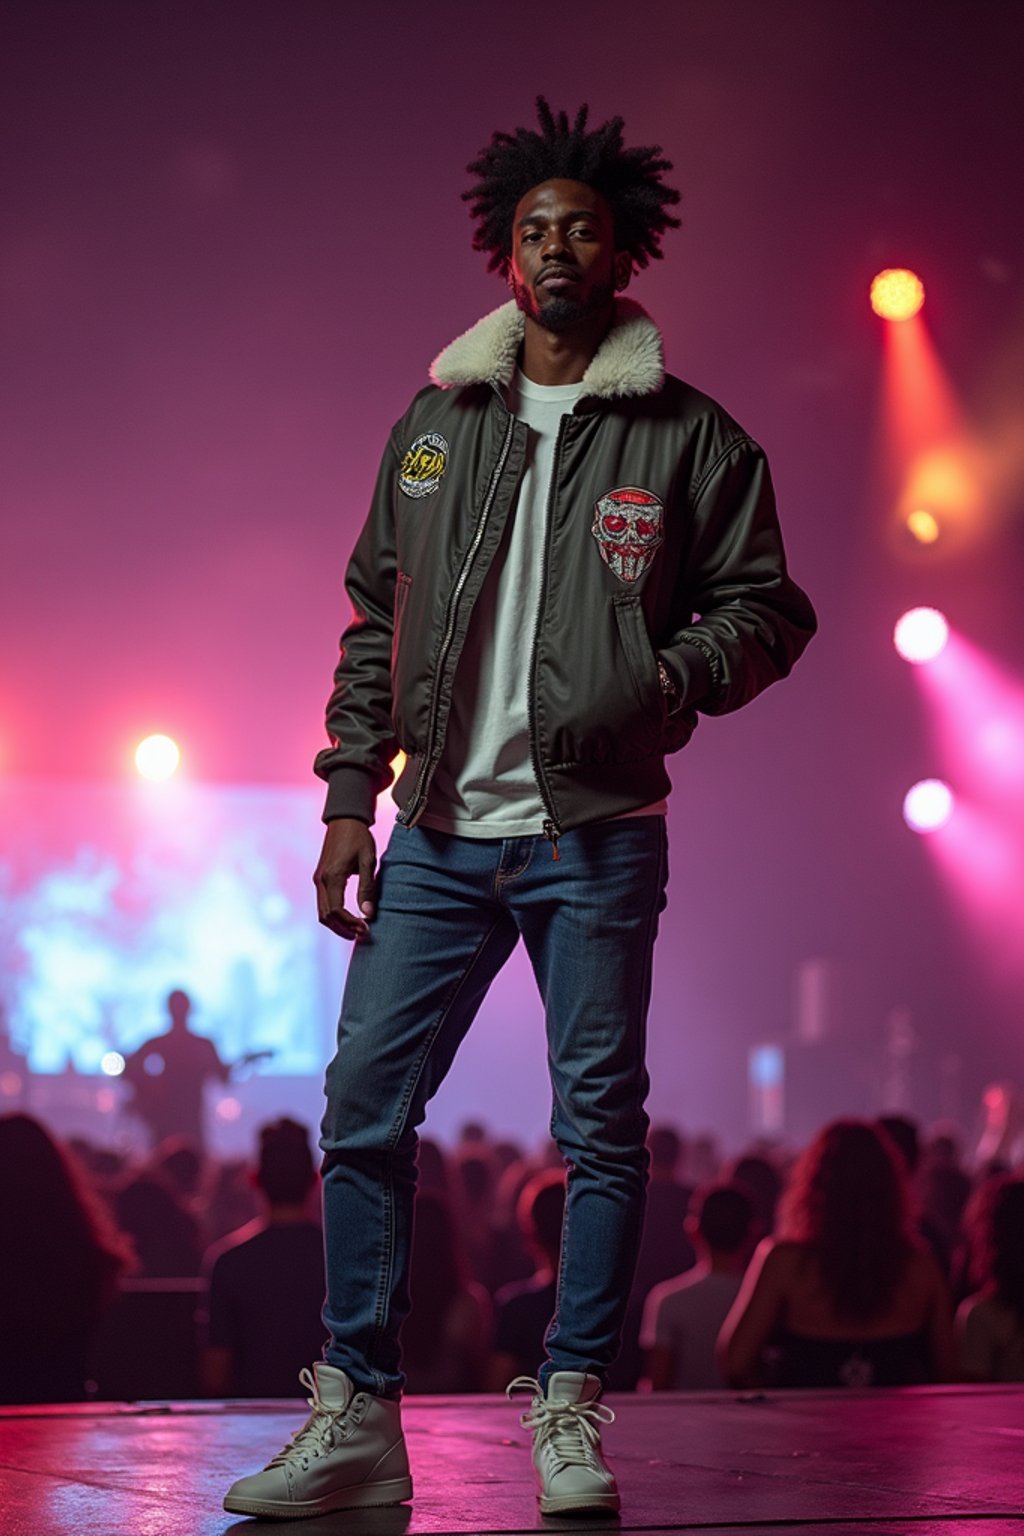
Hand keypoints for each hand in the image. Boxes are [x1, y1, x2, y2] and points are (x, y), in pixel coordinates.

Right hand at [313, 818, 377, 939]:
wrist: (344, 819)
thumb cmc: (358, 837)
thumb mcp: (367, 861)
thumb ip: (367, 888)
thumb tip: (368, 913)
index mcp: (332, 877)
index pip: (336, 911)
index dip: (350, 923)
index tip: (366, 928)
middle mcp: (320, 880)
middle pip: (326, 916)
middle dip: (343, 929)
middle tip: (362, 934)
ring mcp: (318, 880)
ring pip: (322, 912)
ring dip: (337, 925)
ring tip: (356, 930)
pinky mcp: (320, 878)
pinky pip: (323, 904)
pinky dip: (334, 916)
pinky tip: (349, 918)